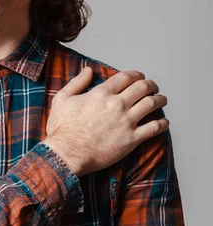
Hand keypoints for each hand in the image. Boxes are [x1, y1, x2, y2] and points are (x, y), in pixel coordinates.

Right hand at [44, 67, 168, 176]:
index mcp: (101, 93)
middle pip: (143, 87)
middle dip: (151, 85)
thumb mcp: (62, 99)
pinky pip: (154, 128)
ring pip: (151, 104)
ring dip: (160, 100)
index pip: (126, 77)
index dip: (136, 74)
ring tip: (161, 100)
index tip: (139, 77)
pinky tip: (164, 122)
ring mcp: (126, 122)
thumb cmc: (62, 129)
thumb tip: (88, 70)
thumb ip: (76, 82)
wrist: (66, 154)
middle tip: (153, 87)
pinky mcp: (131, 140)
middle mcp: (117, 104)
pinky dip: (162, 123)